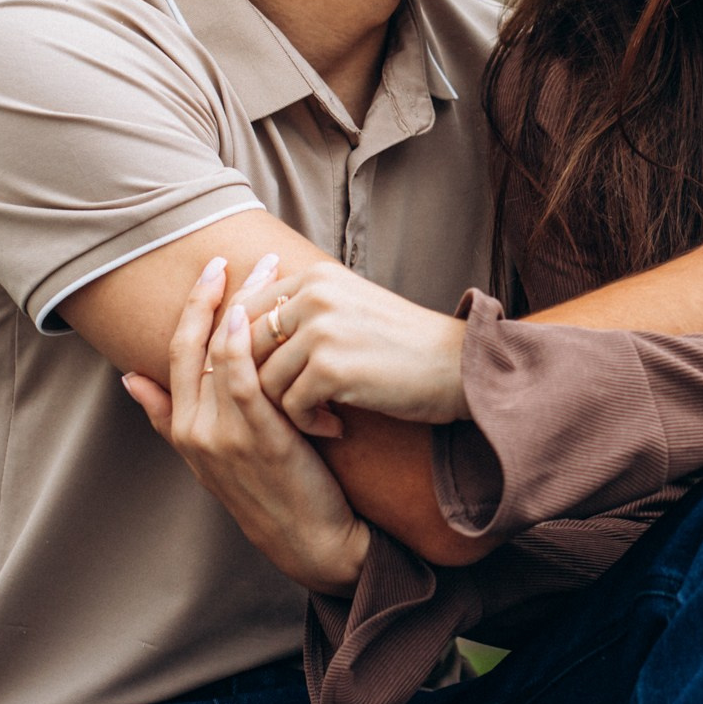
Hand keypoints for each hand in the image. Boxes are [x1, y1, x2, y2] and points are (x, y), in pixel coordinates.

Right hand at [123, 253, 370, 596]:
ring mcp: (223, 436)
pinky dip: (241, 344)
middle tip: (233, 257)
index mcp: (181, 429)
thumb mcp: (209, 456)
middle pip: (193, 346)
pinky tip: (251, 315)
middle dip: (211, 295)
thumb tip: (130, 377)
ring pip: (219, 354)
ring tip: (265, 270)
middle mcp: (194, 430)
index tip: (211, 270)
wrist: (308, 540)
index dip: (191, 306)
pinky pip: (242, 381)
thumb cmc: (267, 491)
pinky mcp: (258, 439)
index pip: (176, 351)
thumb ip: (168, 415)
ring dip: (240, 305)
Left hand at [248, 260, 469, 434]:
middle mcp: (314, 295)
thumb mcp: (351, 308)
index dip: (243, 350)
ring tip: (318, 417)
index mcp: (316, 277)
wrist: (459, 366)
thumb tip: (244, 330)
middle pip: (247, 346)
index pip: (247, 310)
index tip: (260, 378)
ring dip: (285, 409)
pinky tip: (335, 426)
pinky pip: (290, 405)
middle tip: (288, 404)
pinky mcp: (331, 368)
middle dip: (260, 382)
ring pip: (263, 380)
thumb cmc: (404, 345)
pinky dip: (308, 424)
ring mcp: (321, 330)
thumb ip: (304, 309)